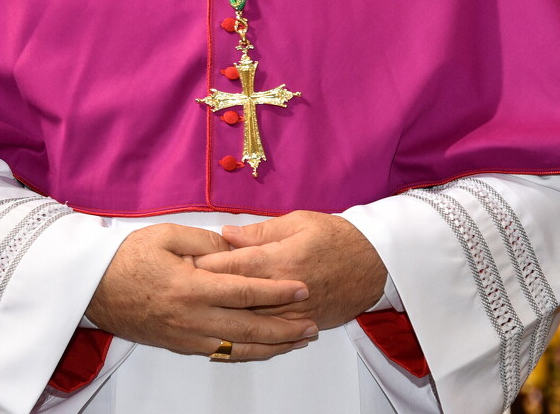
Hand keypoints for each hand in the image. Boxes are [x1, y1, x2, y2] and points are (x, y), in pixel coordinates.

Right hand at [87, 222, 316, 360]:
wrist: (92, 288)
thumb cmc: (128, 257)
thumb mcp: (168, 235)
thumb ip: (206, 243)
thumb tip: (236, 248)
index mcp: (192, 287)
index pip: (245, 292)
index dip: (277, 292)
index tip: (302, 289)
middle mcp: (192, 318)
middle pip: (249, 328)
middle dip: (285, 328)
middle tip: (312, 325)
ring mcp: (186, 337)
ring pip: (238, 348)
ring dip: (272, 346)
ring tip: (297, 341)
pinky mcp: (180, 346)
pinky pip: (221, 354)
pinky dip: (247, 353)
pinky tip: (262, 348)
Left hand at [194, 211, 385, 330]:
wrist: (376, 262)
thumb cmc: (336, 236)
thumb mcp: (298, 221)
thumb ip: (260, 231)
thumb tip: (227, 234)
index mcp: (282, 259)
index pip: (235, 266)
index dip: (208, 267)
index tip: (185, 266)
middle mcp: (286, 289)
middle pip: (238, 296)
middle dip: (210, 294)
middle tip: (183, 293)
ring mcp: (296, 312)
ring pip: (253, 321)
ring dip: (226, 318)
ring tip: (200, 315)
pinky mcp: (306, 324)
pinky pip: (273, 336)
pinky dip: (252, 337)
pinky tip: (233, 337)